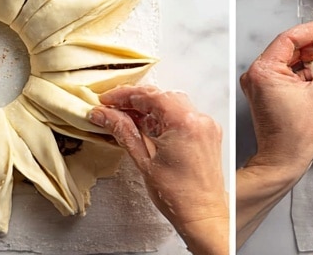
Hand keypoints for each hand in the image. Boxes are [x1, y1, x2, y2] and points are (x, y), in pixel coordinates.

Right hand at [92, 86, 226, 254]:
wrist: (203, 216)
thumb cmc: (178, 196)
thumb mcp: (144, 162)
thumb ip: (123, 132)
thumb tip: (105, 115)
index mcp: (184, 122)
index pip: (149, 96)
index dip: (124, 95)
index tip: (107, 99)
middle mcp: (198, 118)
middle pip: (161, 96)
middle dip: (136, 101)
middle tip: (113, 108)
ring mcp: (205, 125)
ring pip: (173, 104)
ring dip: (151, 108)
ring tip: (129, 119)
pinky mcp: (208, 132)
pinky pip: (184, 115)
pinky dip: (166, 117)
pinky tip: (151, 128)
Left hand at [239, 23, 312, 183]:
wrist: (282, 164)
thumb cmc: (296, 136)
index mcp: (265, 69)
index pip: (292, 36)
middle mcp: (257, 72)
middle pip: (291, 45)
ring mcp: (260, 82)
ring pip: (291, 58)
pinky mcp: (266, 91)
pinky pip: (288, 71)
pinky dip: (306, 70)